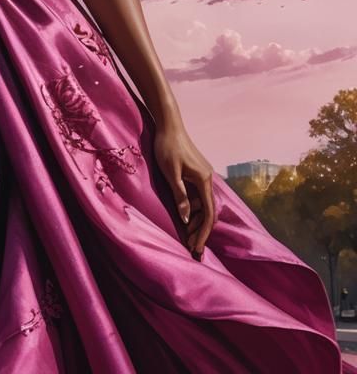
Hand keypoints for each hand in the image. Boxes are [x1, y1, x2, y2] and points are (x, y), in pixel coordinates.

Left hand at [152, 121, 215, 258]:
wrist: (168, 125)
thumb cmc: (167, 147)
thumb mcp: (171, 172)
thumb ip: (180, 196)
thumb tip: (187, 219)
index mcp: (204, 181)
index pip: (208, 214)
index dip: (203, 233)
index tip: (197, 248)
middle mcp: (208, 180)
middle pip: (208, 212)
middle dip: (201, 232)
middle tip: (193, 249)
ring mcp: (202, 177)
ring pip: (203, 205)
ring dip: (197, 222)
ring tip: (188, 238)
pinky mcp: (196, 173)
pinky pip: (197, 197)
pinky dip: (193, 210)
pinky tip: (186, 219)